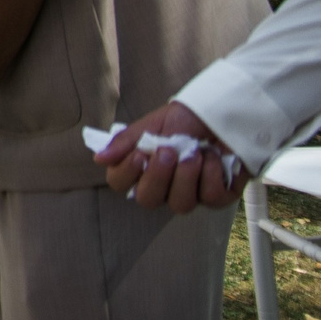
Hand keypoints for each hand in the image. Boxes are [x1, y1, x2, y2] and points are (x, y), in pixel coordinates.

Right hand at [93, 102, 240, 211]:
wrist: (222, 115)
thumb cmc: (184, 120)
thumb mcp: (152, 124)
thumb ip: (126, 141)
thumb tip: (99, 158)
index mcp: (141, 168)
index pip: (119, 183)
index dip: (127, 173)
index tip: (139, 154)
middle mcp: (163, 187)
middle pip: (148, 200)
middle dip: (158, 176)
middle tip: (169, 151)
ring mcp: (189, 194)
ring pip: (180, 204)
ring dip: (187, 176)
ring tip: (195, 152)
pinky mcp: (217, 198)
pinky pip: (210, 198)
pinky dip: (212, 173)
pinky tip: (213, 157)